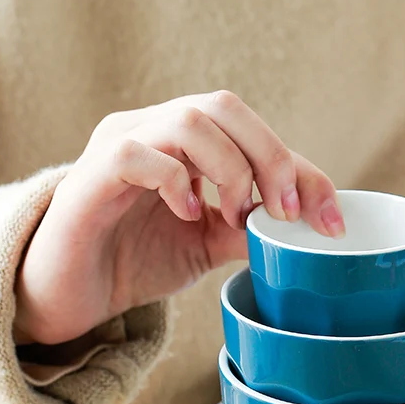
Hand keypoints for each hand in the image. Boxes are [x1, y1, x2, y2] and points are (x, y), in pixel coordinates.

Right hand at [14, 91, 343, 345]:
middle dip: (271, 158)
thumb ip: (249, 230)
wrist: (75, 296)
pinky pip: (138, 155)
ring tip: (234, 216)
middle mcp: (154, 131)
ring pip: (188, 121)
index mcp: (186, 145)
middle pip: (224, 108)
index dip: (300, 169)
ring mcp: (121, 146)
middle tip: (284, 213)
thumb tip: (305, 229)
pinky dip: (176, 182)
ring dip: (230, 170)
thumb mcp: (208, 246)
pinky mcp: (92, 175)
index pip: (252, 131)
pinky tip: (188, 215)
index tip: (329, 221)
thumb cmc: (137, 261)